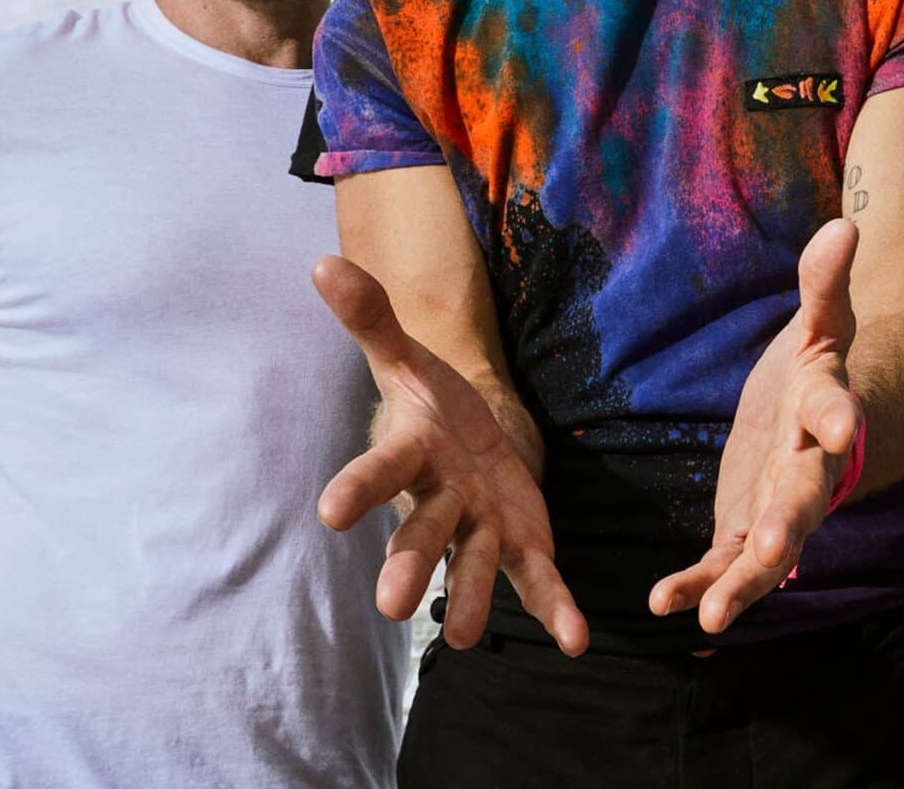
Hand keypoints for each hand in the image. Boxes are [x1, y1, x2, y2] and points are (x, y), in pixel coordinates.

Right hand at [312, 256, 587, 655]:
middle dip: (408, 567)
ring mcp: (478, 530)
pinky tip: (578, 641)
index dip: (357, 490)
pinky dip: (557, 611)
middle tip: (391, 605)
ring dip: (469, 600)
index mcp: (410, 457)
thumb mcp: (409, 357)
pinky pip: (537, 582)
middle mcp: (438, 503)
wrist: (474, 435)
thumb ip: (372, 318)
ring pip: (472, 567)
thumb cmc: (433, 404)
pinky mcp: (519, 546)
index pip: (378, 471)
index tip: (329, 513)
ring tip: (463, 636)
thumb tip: (325, 262)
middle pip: (420, 535)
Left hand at [649, 219, 865, 633]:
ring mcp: (784, 505)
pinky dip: (700, 583)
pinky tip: (664, 603)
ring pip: (770, 550)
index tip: (842, 430)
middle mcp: (812, 466)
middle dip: (790, 525)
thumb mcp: (824, 323)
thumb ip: (826, 282)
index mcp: (828, 407)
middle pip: (805, 496)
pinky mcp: (752, 529)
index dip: (840, 418)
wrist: (837, 422)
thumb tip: (847, 223)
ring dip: (743, 583)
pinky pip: (728, 562)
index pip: (836, 409)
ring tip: (713, 617)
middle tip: (775, 555)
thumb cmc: (824, 366)